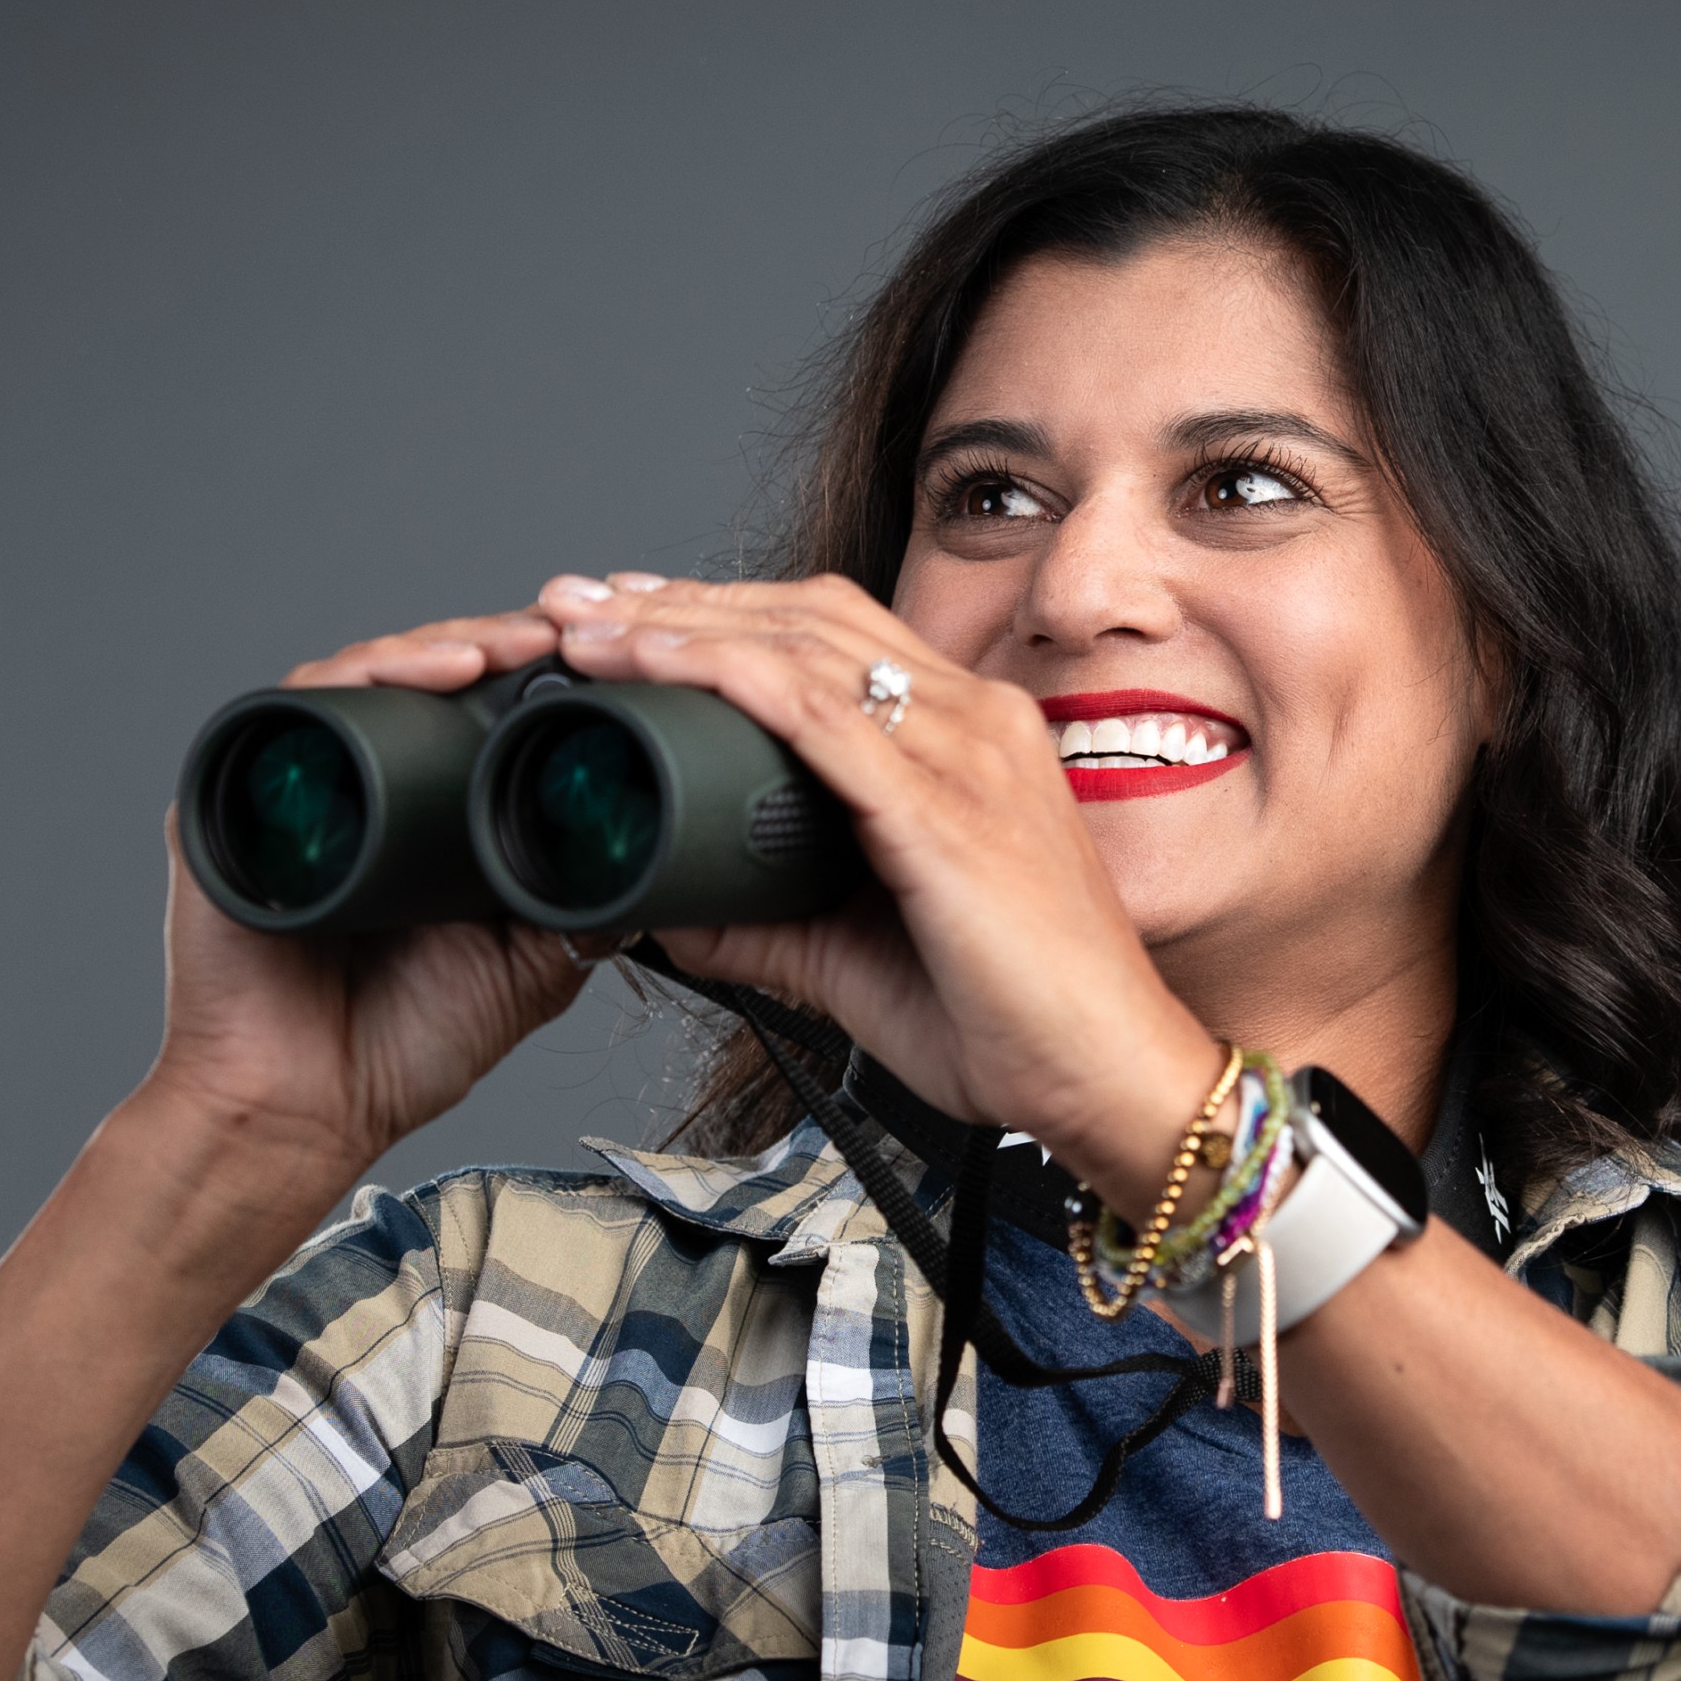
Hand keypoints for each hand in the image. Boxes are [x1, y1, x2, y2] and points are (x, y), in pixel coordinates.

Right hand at [144, 608, 604, 1185]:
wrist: (303, 1109)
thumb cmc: (398, 1047)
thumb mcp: (529, 967)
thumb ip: (584, 909)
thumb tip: (663, 856)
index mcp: (423, 814)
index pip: (482, 714)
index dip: (542, 680)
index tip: (611, 666)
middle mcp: (356, 784)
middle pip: (430, 675)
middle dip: (506, 645)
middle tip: (574, 637)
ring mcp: (295, 780)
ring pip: (374, 672)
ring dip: (452, 645)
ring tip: (519, 645)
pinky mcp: (232, 790)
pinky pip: (304, 703)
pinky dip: (372, 673)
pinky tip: (437, 669)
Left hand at [536, 571, 1225, 1214]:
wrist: (1107, 1078)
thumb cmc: (1012, 1021)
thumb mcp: (855, 960)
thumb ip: (766, 924)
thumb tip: (668, 912)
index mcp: (966, 741)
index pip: (829, 640)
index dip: (723, 618)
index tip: (627, 621)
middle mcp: (974, 722)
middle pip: (805, 619)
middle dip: (679, 603)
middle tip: (574, 601)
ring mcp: (968, 754)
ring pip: (801, 647)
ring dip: (680, 627)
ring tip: (584, 628)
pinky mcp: (948, 808)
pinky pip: (819, 713)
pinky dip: (725, 677)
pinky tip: (654, 667)